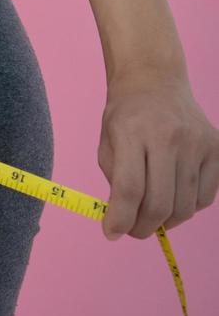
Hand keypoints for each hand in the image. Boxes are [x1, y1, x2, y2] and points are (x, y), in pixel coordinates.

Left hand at [98, 66, 218, 238]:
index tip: (111, 233)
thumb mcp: (107, 142)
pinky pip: (205, 198)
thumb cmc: (126, 117)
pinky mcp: (217, 149)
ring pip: (185, 206)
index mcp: (132, 132)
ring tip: (151, 215)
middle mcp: (168, 136)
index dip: (119, 218)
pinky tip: (173, 197)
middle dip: (142, 227)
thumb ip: (116, 180)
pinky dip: (187, 208)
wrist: (155, 82)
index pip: (128, 188)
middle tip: (133, 231)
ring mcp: (197, 143)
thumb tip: (124, 221)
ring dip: (166, 222)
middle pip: (159, 203)